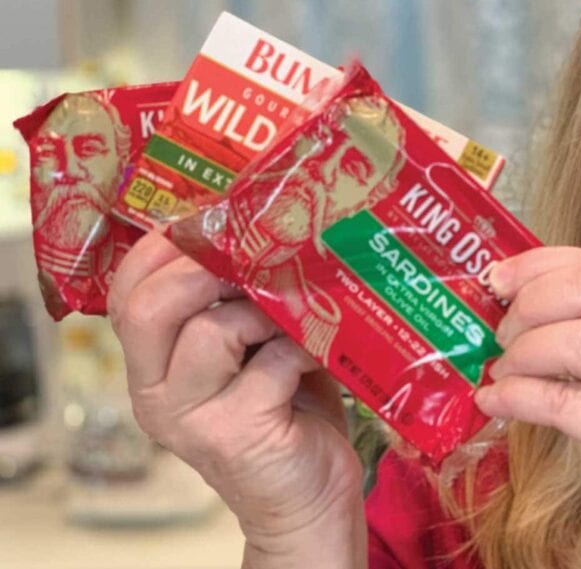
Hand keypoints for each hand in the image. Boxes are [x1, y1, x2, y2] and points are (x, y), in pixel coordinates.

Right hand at [107, 232, 364, 565]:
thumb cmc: (286, 408)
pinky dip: (301, 347)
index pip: (127, 291)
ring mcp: (192, 418)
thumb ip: (240, 299)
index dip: (168, 246)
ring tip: (298, 315)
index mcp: (151, 364)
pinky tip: (318, 353)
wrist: (310, 494)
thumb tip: (263, 224)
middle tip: (258, 260)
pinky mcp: (238, 435)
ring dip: (266, 310)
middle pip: (150, 306)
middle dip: (206, 268)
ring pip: (210, 330)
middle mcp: (156, 393)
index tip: (218, 221)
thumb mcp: (251, 346)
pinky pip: (268, 364)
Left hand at [475, 247, 580, 566]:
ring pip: (576, 341)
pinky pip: (561, 402)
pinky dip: (516, 397)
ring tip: (502, 370)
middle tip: (501, 329)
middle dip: (531, 303)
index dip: (544, 265)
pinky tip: (495, 401)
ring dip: (522, 352)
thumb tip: (524, 303)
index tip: (500, 277)